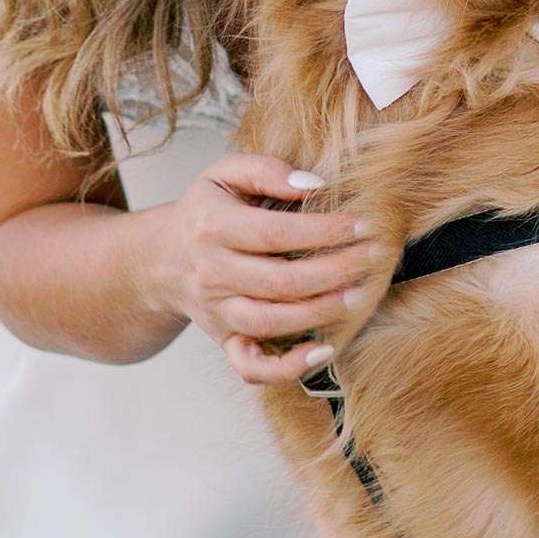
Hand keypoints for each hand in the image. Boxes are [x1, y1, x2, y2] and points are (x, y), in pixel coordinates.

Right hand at [160, 153, 379, 385]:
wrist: (162, 259)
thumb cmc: (206, 211)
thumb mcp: (224, 174)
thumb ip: (266, 170)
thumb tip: (313, 185)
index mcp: (213, 228)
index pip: (276, 233)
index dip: (324, 231)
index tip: (363, 224)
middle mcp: (212, 274)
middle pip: (282, 281)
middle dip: (336, 270)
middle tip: (375, 257)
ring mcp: (218, 312)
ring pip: (273, 322)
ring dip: (322, 312)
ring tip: (361, 294)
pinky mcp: (224, 341)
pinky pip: (252, 366)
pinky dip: (287, 367)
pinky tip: (323, 351)